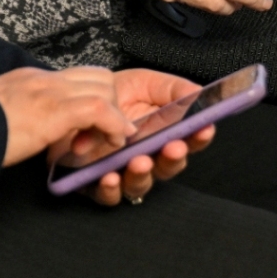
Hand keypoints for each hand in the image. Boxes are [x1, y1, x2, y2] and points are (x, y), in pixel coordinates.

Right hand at [0, 65, 132, 167]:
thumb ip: (13, 111)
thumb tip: (17, 125)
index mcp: (28, 79)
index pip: (75, 76)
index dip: (94, 96)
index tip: (94, 122)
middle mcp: (43, 79)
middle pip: (98, 76)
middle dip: (111, 103)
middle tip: (104, 132)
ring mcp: (50, 91)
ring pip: (105, 88)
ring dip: (115, 116)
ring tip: (110, 140)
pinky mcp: (55, 110)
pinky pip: (100, 109)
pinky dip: (114, 125)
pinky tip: (115, 141)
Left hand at [69, 69, 214, 205]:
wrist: (73, 99)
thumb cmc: (112, 94)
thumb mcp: (144, 83)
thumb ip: (172, 89)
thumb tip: (197, 92)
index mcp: (162, 134)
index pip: (187, 140)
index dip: (198, 136)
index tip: (203, 128)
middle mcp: (147, 156)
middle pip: (167, 166)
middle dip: (172, 157)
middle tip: (173, 146)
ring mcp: (123, 171)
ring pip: (140, 183)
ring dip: (142, 173)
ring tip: (139, 161)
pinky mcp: (97, 182)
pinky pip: (108, 194)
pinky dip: (110, 188)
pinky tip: (109, 176)